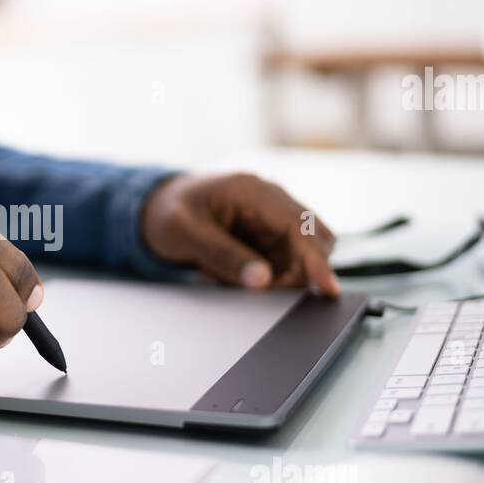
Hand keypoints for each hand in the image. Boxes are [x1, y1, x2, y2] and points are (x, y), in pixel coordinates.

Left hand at [140, 173, 338, 296]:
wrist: (157, 208)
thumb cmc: (168, 213)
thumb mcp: (185, 233)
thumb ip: (223, 255)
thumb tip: (263, 280)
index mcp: (254, 192)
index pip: (300, 226)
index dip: (316, 259)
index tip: (327, 289)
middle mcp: (272, 203)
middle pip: (313, 242)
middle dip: (293, 274)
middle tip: (249, 290)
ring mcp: (272, 221)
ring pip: (299, 260)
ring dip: (272, 279)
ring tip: (220, 276)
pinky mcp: (268, 239)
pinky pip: (281, 266)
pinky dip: (260, 279)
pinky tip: (221, 273)